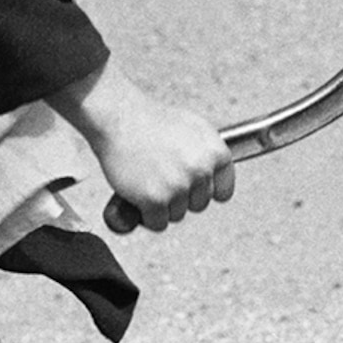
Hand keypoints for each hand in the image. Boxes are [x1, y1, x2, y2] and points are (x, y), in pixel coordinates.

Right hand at [73, 69, 236, 230]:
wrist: (119, 118)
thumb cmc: (152, 120)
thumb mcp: (193, 127)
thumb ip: (208, 153)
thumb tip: (216, 175)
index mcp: (215, 152)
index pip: (224, 191)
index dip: (205, 190)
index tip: (192, 187)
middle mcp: (201, 170)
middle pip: (199, 205)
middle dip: (181, 197)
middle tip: (162, 178)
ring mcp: (178, 186)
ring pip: (177, 215)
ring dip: (162, 206)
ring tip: (148, 180)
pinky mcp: (155, 199)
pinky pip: (157, 223)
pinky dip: (146, 216)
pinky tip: (139, 196)